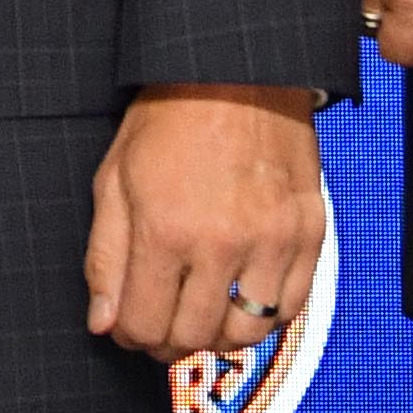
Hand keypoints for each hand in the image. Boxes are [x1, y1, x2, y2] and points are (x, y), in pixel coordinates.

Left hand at [84, 83, 323, 362]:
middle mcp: (222, 245)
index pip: (144, 326)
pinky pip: (290, 309)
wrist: (235, 72)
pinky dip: (264, 316)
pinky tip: (241, 298)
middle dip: (166, 341)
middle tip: (160, 323)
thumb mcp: (114, 178)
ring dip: (216, 335)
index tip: (128, 326)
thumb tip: (104, 322)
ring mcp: (272, 243)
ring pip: (245, 334)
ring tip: (200, 314)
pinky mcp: (309, 236)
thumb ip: (105, 258)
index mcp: (165, 230)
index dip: (128, 335)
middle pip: (192, 337)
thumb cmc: (170, 117)